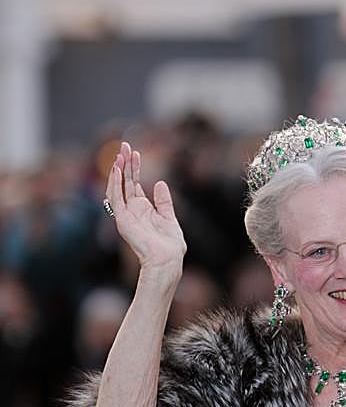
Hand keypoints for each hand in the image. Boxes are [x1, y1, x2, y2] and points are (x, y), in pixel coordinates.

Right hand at [106, 141, 185, 279]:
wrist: (167, 260)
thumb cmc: (170, 246)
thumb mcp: (169, 218)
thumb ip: (163, 202)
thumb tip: (160, 183)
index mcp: (143, 210)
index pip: (134, 185)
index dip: (134, 168)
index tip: (136, 153)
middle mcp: (132, 211)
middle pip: (125, 182)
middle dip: (124, 164)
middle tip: (125, 146)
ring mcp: (126, 215)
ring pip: (117, 188)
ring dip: (117, 170)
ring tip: (120, 154)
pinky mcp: (122, 220)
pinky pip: (115, 198)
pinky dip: (114, 183)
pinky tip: (116, 169)